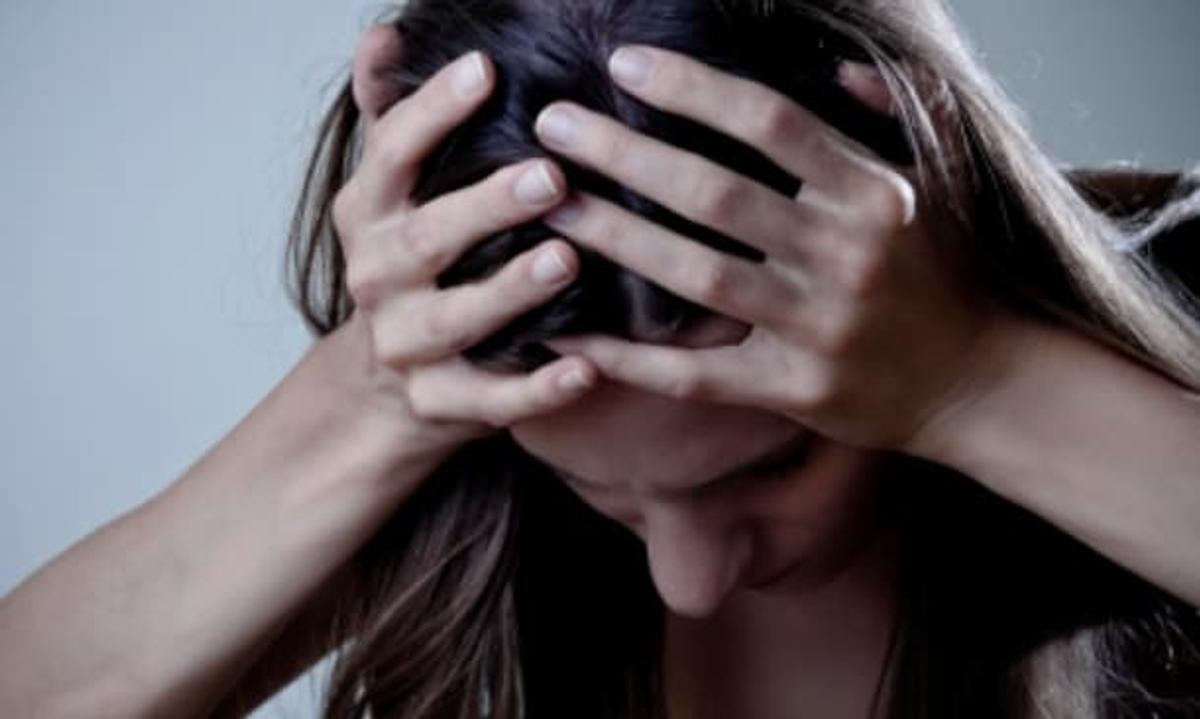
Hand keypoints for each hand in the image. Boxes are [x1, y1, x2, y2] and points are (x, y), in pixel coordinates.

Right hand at [334, 25, 598, 455]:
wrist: (384, 379)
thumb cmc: (411, 263)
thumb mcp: (392, 190)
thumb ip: (392, 117)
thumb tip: (384, 35)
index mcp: (368, 212)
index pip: (391, 153)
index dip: (433, 112)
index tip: (487, 69)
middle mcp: (377, 276)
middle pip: (427, 239)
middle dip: (486, 207)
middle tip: (551, 175)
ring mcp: (404, 345)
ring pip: (455, 320)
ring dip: (510, 292)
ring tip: (567, 260)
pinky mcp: (439, 402)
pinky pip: (490, 400)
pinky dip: (537, 389)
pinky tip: (586, 367)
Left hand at [534, 45, 1021, 452]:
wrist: (982, 383)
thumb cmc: (948, 271)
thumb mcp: (938, 180)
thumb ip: (889, 111)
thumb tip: (829, 63)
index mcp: (875, 193)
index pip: (768, 123)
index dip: (691, 89)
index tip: (623, 66)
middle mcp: (845, 256)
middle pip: (714, 194)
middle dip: (624, 155)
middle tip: (552, 126)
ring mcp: (817, 328)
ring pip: (695, 275)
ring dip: (614, 238)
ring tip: (549, 205)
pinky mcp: (794, 390)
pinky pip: (695, 375)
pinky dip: (629, 357)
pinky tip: (570, 334)